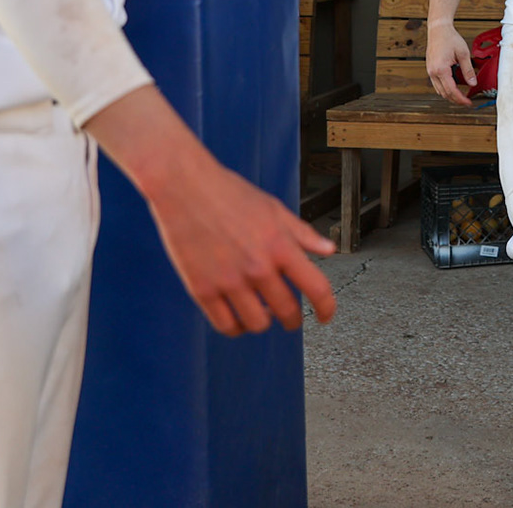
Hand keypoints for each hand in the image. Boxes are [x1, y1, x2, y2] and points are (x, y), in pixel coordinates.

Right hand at [142, 149, 338, 335]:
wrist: (184, 186)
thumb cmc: (228, 193)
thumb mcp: (274, 208)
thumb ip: (303, 233)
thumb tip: (328, 250)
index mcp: (280, 245)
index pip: (316, 287)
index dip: (326, 308)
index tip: (325, 316)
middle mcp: (258, 267)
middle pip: (287, 311)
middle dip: (292, 318)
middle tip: (289, 317)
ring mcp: (229, 280)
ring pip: (257, 323)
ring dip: (264, 322)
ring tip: (261, 312)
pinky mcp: (202, 289)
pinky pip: (226, 325)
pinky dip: (236, 327)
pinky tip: (237, 317)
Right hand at [425, 21, 475, 106]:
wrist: (438, 29)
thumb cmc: (450, 38)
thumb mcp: (463, 53)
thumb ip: (468, 70)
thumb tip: (473, 83)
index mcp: (441, 69)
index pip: (451, 90)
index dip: (461, 99)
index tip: (468, 102)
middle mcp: (433, 72)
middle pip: (444, 93)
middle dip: (456, 100)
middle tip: (467, 102)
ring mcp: (430, 71)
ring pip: (439, 90)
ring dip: (450, 95)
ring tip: (462, 96)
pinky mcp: (430, 69)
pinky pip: (437, 84)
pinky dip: (445, 88)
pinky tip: (454, 87)